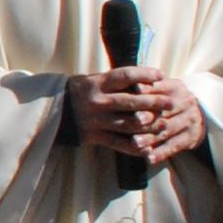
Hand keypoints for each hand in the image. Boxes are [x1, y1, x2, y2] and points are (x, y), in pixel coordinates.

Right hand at [68, 68, 203, 166]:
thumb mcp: (91, 80)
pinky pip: (119, 144)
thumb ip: (114, 81)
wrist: (51, 112)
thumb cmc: (77, 92)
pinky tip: (149, 148)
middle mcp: (98, 101)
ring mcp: (97, 121)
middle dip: (154, 102)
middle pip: (132, 102)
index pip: (125, 76)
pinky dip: (136, 147)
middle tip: (171, 101)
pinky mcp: (95, 137)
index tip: (161, 75)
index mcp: (97, 83)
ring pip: (129, 124)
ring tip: (164, 123)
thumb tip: (144, 78)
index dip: (145, 74)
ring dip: (150, 125)